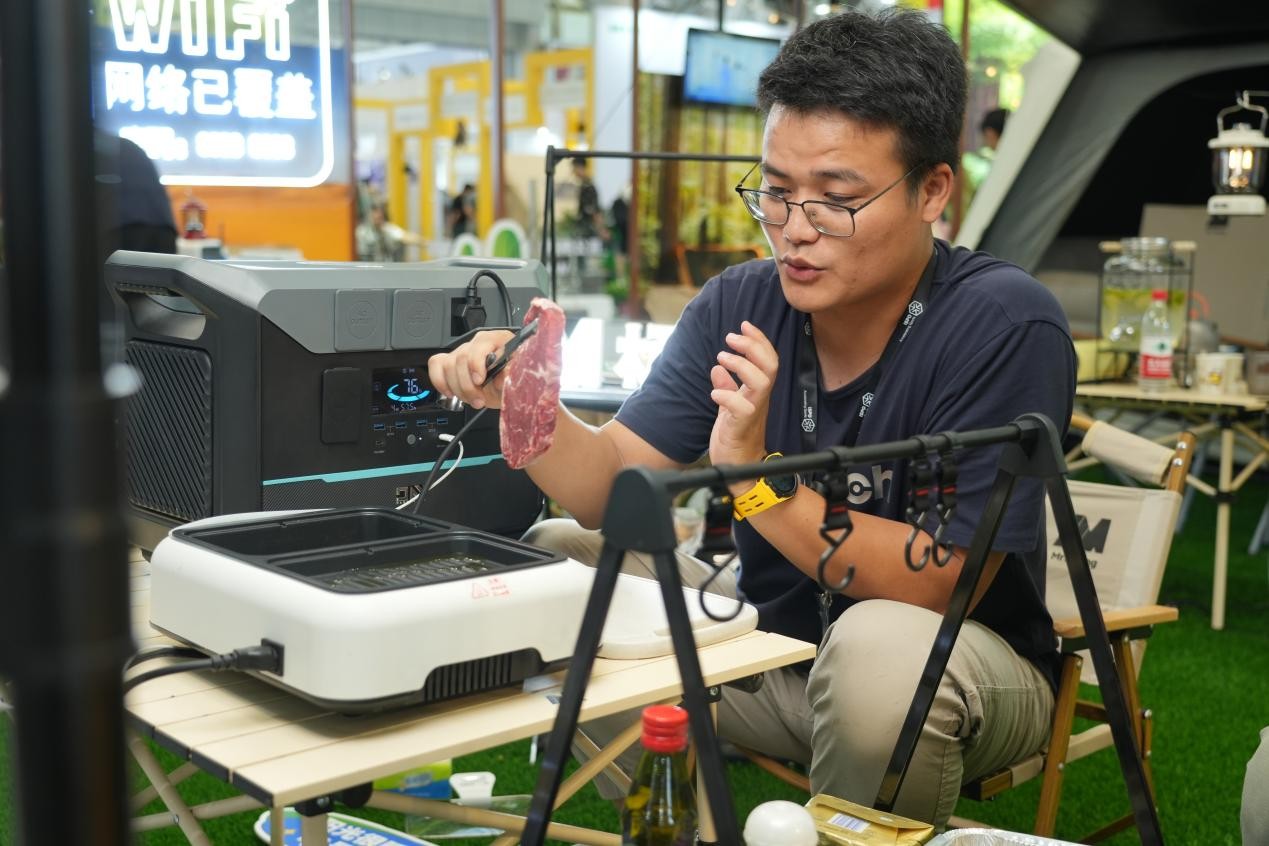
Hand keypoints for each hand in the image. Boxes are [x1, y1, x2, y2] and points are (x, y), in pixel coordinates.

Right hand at [427, 329, 513, 409]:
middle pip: (461, 358)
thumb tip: (502, 378)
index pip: (479, 346)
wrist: (506, 390)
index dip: (476, 364)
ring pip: (447, 365)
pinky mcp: (450, 361)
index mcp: (498, 340)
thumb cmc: (512, 380)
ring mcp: (462, 351)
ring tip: (472, 400)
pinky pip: (435, 366)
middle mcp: (478, 343)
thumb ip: (511, 375)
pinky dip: (440, 382)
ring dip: (458, 389)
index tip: (479, 381)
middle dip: (468, 385)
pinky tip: (452, 393)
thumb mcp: (518, 380)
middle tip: (479, 400)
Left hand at [708, 321, 777, 472]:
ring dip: (741, 365)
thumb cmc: (736, 437)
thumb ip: (727, 387)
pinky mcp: (742, 426)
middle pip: (770, 365)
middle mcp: (759, 399)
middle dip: (753, 346)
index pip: (767, 359)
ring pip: (761, 382)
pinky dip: (727, 395)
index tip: (744, 324)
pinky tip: (714, 392)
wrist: (739, 468)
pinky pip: (741, 407)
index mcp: (757, 392)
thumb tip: (717, 369)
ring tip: (722, 358)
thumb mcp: (729, 407)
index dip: (759, 339)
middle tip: (731, 337)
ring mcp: (753, 412)